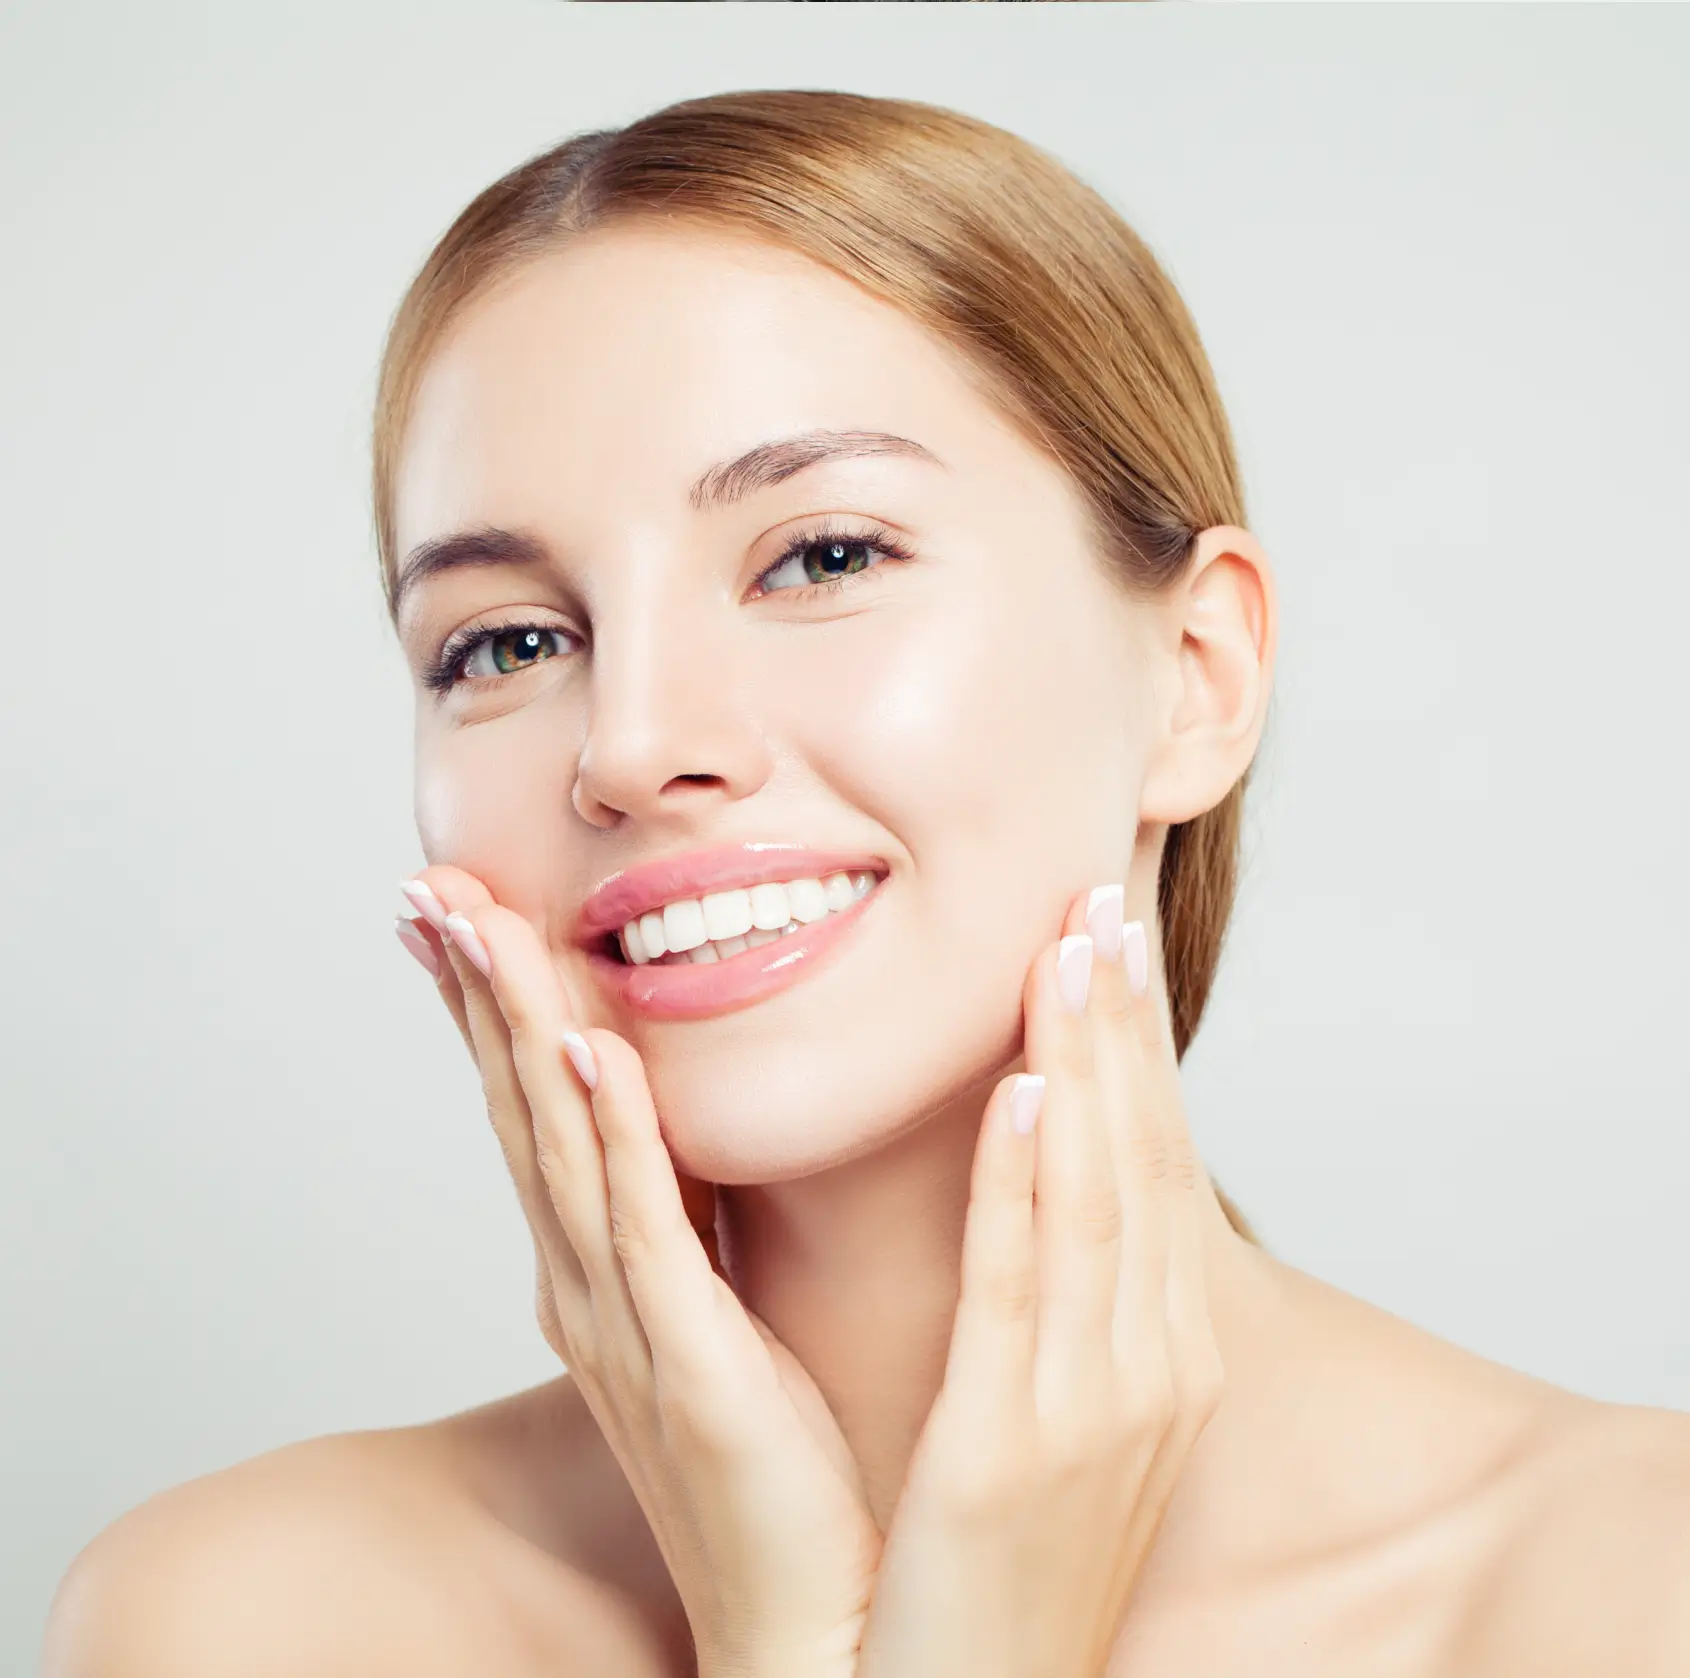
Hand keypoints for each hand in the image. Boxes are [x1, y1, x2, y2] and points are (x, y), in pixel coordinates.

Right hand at [394, 866, 882, 1677]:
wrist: (806, 1620)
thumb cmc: (771, 1463)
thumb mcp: (716, 1306)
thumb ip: (690, 1215)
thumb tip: (683, 1119)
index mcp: (601, 1270)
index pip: (538, 1109)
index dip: (493, 1008)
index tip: (458, 909)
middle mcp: (588, 1287)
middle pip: (521, 1110)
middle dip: (477, 995)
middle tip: (429, 887)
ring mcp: (626, 1324)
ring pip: (561, 1148)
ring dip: (519, 1031)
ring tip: (482, 927)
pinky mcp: (688, 1363)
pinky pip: (643, 1229)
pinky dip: (612, 1135)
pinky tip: (588, 1053)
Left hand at [852, 884, 1224, 1677]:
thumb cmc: (992, 1556)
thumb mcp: (1057, 1411)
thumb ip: (1061, 1298)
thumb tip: (1042, 1177)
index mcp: (1162, 1358)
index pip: (1152, 1169)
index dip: (1135, 1053)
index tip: (1112, 944)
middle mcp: (1152, 1371)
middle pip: (1140, 1163)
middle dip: (1121, 1030)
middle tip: (1100, 904)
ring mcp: (1099, 1410)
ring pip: (1098, 1199)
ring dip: (1087, 1066)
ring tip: (1070, 951)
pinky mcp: (1017, 1448)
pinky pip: (1025, 1286)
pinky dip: (1032, 1181)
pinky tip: (1027, 1092)